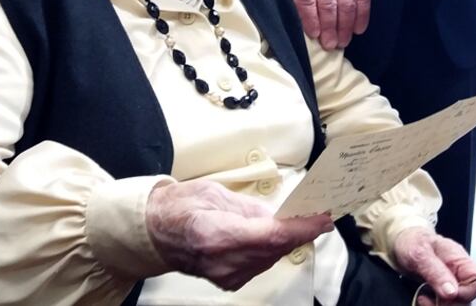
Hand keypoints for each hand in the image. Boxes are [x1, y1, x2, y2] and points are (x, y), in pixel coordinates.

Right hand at [146, 180, 333, 290]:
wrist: (153, 232)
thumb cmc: (177, 207)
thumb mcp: (214, 194)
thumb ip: (249, 208)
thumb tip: (278, 216)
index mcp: (217, 235)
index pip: (272, 236)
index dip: (302, 228)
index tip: (322, 219)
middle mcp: (223, 261)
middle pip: (275, 249)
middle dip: (299, 232)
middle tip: (316, 215)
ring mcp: (225, 276)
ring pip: (270, 259)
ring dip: (286, 241)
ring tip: (298, 222)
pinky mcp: (227, 281)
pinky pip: (259, 265)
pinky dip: (270, 250)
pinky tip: (273, 236)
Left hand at [394, 227, 475, 304]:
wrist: (402, 242)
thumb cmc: (412, 242)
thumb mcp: (420, 254)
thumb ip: (436, 272)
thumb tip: (452, 292)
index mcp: (459, 259)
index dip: (466, 291)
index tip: (448, 293)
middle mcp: (460, 272)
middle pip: (469, 297)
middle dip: (450, 302)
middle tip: (432, 296)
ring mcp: (452, 282)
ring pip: (458, 303)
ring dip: (441, 305)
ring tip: (424, 298)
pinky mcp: (444, 291)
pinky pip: (446, 304)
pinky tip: (424, 299)